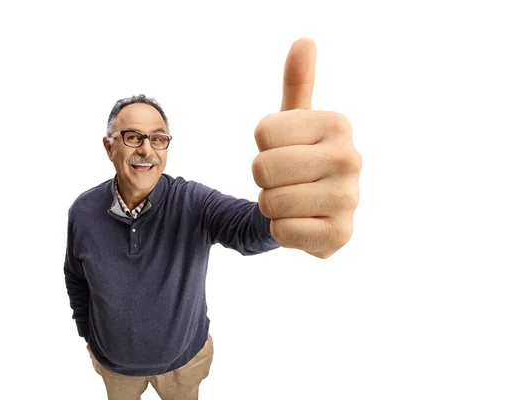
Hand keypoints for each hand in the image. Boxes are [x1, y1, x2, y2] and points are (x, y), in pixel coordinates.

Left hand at [252, 38, 361, 258]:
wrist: (313, 210)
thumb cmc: (299, 159)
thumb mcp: (295, 121)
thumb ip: (297, 84)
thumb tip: (304, 42)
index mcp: (338, 124)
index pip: (263, 133)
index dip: (262, 146)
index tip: (284, 151)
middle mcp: (351, 159)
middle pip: (262, 168)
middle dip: (263, 178)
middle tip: (285, 180)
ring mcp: (350, 199)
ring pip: (270, 202)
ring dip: (271, 205)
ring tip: (293, 200)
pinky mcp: (341, 234)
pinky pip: (281, 232)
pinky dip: (281, 230)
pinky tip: (301, 223)